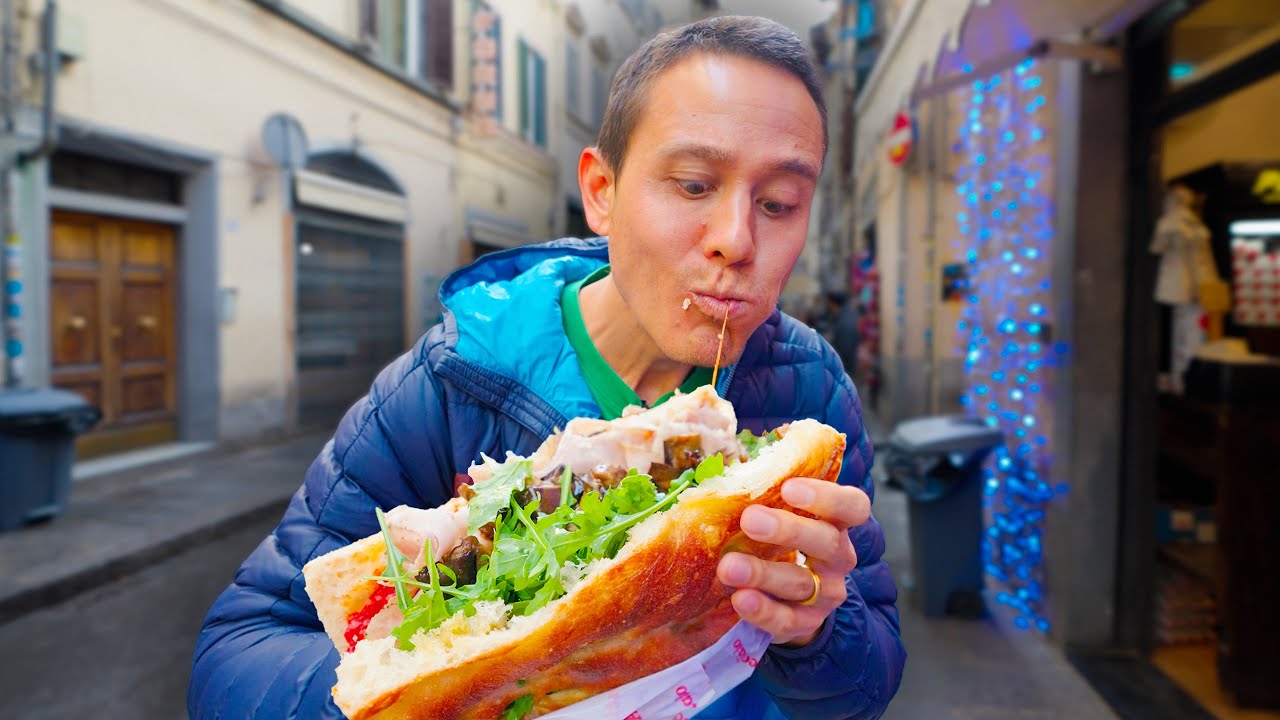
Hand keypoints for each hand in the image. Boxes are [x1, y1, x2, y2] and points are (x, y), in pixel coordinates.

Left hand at [716, 477, 871, 646]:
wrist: (789, 600)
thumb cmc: (778, 542)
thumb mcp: (779, 515)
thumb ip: (764, 493)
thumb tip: (722, 467)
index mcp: (836, 523)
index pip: (852, 506)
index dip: (826, 496)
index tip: (789, 488)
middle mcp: (839, 557)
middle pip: (827, 541)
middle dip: (789, 529)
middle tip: (750, 519)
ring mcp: (827, 593)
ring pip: (801, 583)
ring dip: (764, 573)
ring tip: (729, 566)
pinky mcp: (806, 624)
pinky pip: (787, 620)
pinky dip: (763, 610)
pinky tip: (741, 599)